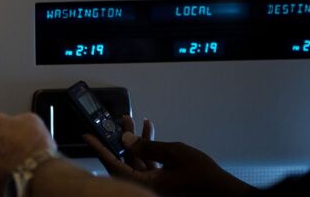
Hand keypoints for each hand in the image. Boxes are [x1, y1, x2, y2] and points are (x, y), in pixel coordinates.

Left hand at [85, 119, 254, 196]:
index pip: (113, 165)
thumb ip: (147, 146)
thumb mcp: (173, 153)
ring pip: (137, 160)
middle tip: (121, 120)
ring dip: (136, 140)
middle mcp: (145, 186)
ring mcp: (154, 184)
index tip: (86, 136)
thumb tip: (125, 139)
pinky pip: (149, 163)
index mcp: (143, 184)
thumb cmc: (201, 174)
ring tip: (136, 119)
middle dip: (122, 138)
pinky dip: (149, 148)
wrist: (223, 191)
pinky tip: (151, 129)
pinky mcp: (163, 181)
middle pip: (125, 160)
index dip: (99, 149)